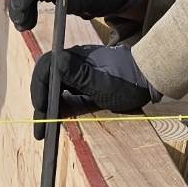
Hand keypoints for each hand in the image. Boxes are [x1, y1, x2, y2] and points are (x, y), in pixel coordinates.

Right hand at [29, 41, 153, 138]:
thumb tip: (56, 62)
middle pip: (46, 78)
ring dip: (48, 105)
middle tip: (40, 128)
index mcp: (76, 58)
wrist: (149, 79)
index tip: (40, 111)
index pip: (46, 68)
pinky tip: (59, 119)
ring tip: (46, 128)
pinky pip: (65, 92)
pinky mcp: (84, 81)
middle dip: (40, 101)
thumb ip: (80, 75)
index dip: (38, 89)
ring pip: (54, 86)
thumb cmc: (130, 83)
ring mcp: (78, 71)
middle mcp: (74, 62)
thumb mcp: (104, 84)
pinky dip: (59, 106)